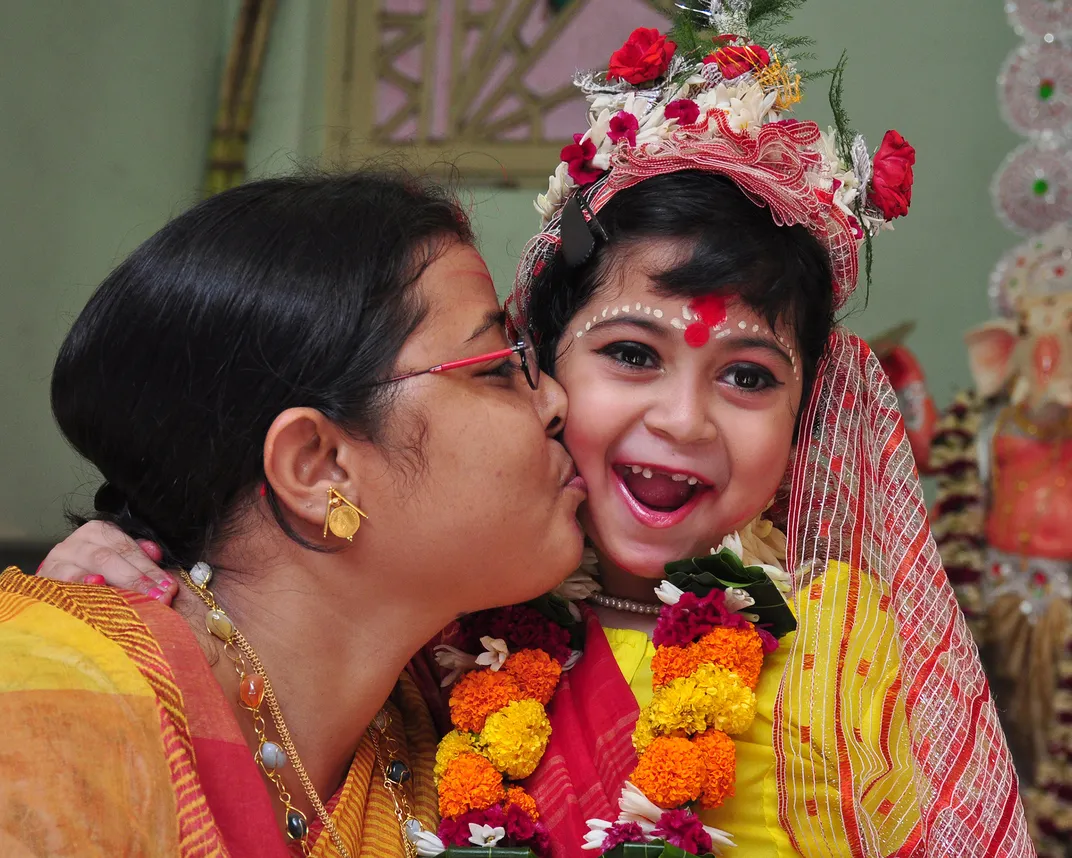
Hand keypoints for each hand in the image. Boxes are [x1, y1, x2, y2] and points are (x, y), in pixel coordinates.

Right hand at [36, 520, 177, 604]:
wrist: (54, 588)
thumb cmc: (92, 573)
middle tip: (157, 597)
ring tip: (133, 595)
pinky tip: (97, 585)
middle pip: (111, 557)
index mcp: (99, 532)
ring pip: (91, 565)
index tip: (168, 587)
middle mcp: (78, 541)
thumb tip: (156, 553)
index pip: (128, 548)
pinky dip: (82, 583)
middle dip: (137, 578)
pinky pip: (65, 580)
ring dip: (116, 583)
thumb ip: (137, 556)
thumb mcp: (116, 560)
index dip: (149, 568)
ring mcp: (60, 558)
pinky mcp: (46, 577)